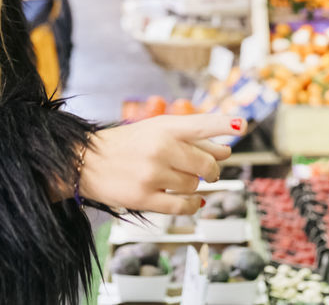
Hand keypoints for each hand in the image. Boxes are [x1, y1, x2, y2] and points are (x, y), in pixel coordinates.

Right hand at [79, 114, 242, 213]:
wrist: (87, 162)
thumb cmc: (128, 144)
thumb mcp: (157, 130)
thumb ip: (193, 138)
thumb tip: (226, 151)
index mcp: (163, 126)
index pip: (200, 124)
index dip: (223, 124)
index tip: (241, 126)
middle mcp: (158, 148)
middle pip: (206, 163)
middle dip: (212, 170)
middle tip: (209, 171)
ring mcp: (151, 173)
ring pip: (195, 185)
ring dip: (194, 185)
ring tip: (179, 179)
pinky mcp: (144, 197)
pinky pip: (183, 205)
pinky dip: (193, 204)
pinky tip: (193, 200)